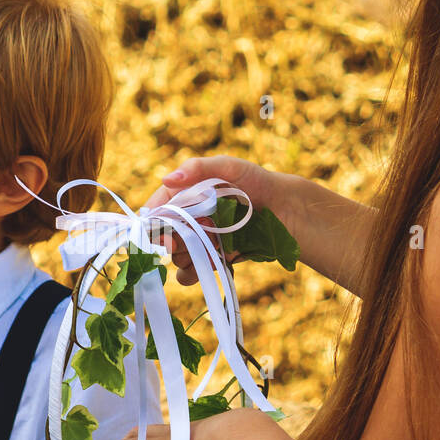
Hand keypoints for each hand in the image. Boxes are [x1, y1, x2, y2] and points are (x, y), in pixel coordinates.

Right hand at [145, 154, 282, 285]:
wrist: (285, 210)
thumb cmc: (256, 182)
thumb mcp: (229, 167)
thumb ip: (198, 168)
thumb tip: (168, 179)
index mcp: (185, 195)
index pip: (158, 208)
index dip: (153, 219)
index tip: (157, 228)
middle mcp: (188, 219)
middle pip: (163, 237)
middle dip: (171, 240)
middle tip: (184, 239)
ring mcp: (200, 241)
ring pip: (176, 257)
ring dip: (186, 256)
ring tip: (207, 246)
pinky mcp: (212, 259)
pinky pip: (191, 273)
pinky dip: (195, 272)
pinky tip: (212, 261)